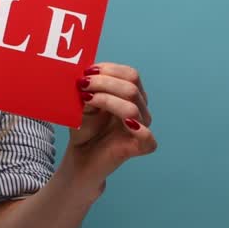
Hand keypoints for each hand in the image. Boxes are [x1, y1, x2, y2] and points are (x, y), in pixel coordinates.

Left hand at [65, 62, 157, 184]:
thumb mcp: (83, 102)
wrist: (81, 157)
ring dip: (107, 100)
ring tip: (87, 100)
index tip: (87, 72)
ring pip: (132, 108)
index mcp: (130, 95)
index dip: (109, 70)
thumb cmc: (85, 128)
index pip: (130, 74)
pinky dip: (137, 129)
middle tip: (82, 84)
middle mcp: (140, 109)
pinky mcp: (140, 147)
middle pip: (131, 87)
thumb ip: (89, 87)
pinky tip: (124, 123)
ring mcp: (142, 128)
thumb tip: (87, 72)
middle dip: (104, 82)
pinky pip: (147, 137)